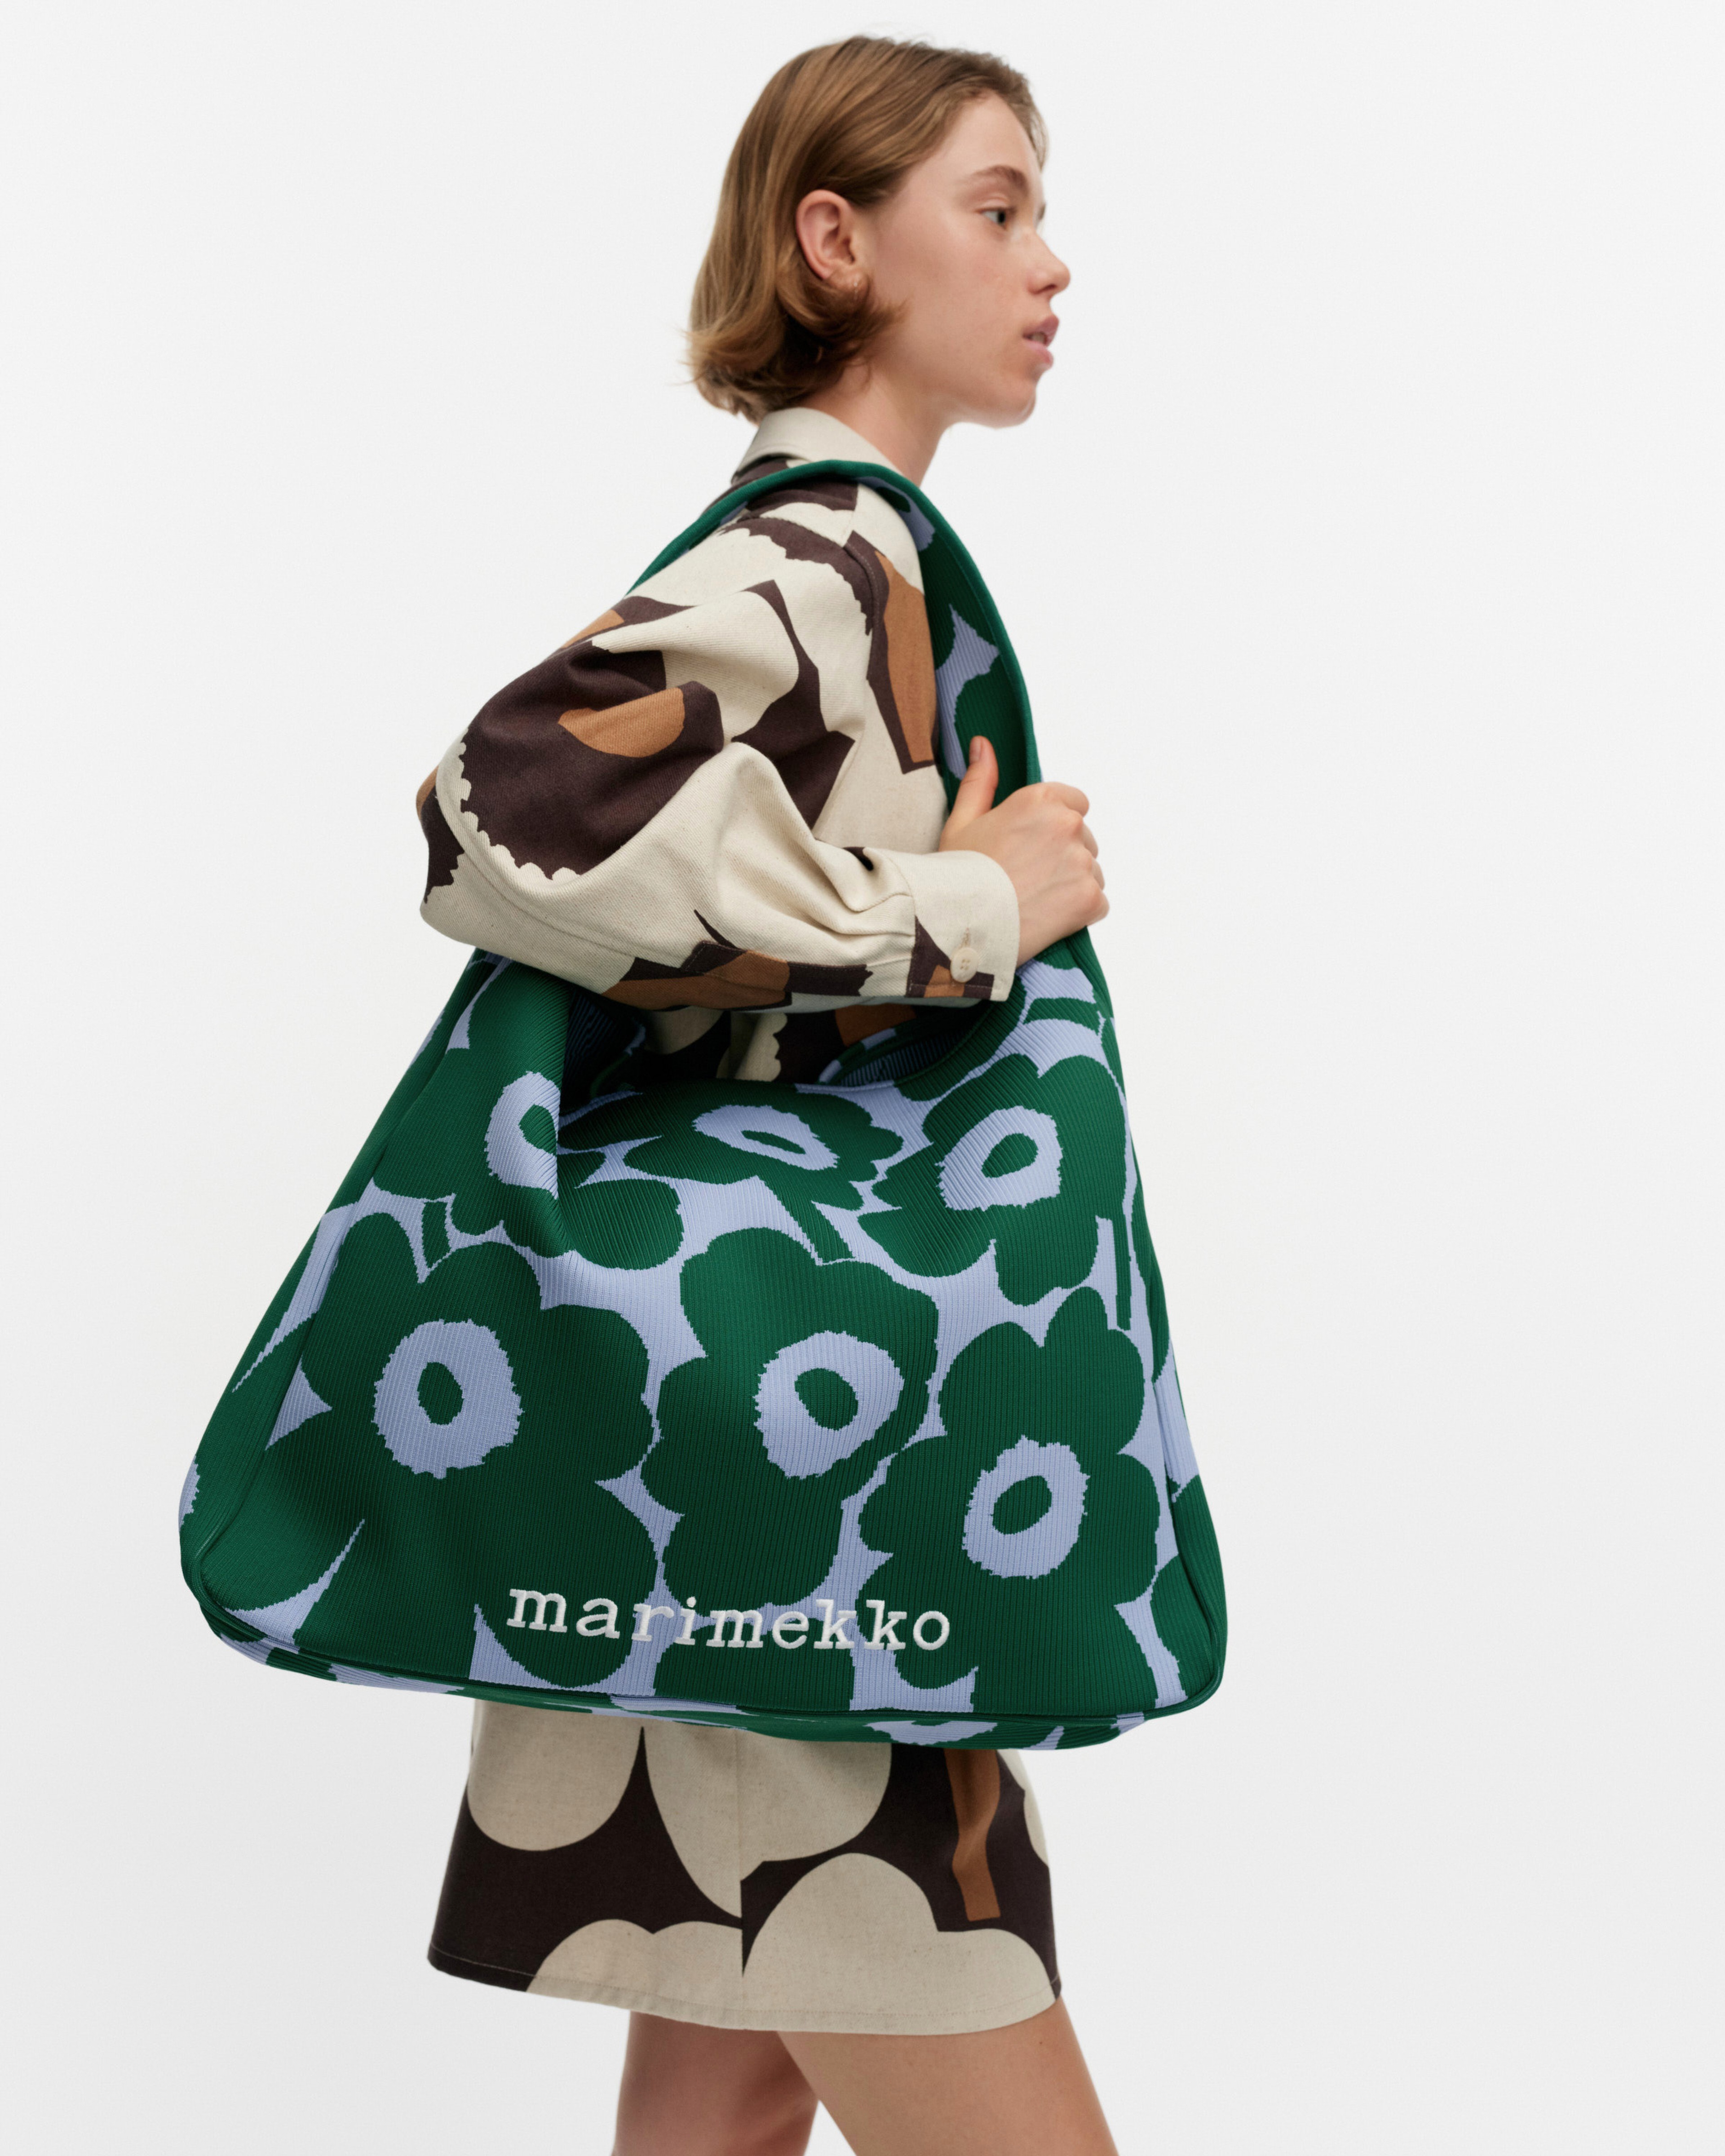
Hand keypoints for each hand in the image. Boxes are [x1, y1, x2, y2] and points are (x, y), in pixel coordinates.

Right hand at [938, 735, 1107, 966]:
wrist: (961, 924)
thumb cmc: (957, 873)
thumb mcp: (962, 820)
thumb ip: (980, 780)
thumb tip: (982, 744)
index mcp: (1040, 800)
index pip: (1075, 803)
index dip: (1053, 826)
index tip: (1032, 846)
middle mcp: (1067, 824)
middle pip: (1083, 839)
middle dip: (1063, 856)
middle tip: (1026, 878)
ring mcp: (1082, 862)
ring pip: (1091, 871)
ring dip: (1072, 884)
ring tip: (1034, 900)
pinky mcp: (1090, 898)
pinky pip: (1097, 902)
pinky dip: (1079, 912)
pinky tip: (1047, 917)